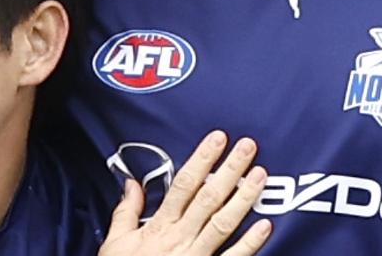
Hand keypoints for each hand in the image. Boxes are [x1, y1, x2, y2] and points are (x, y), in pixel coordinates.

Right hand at [98, 131, 271, 255]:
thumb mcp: (115, 243)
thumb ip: (126, 212)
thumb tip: (132, 184)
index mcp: (159, 227)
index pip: (184, 185)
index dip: (202, 159)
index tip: (218, 139)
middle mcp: (180, 239)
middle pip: (208, 198)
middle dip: (230, 170)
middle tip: (248, 146)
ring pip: (223, 223)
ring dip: (244, 198)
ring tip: (260, 175)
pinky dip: (250, 244)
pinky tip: (266, 226)